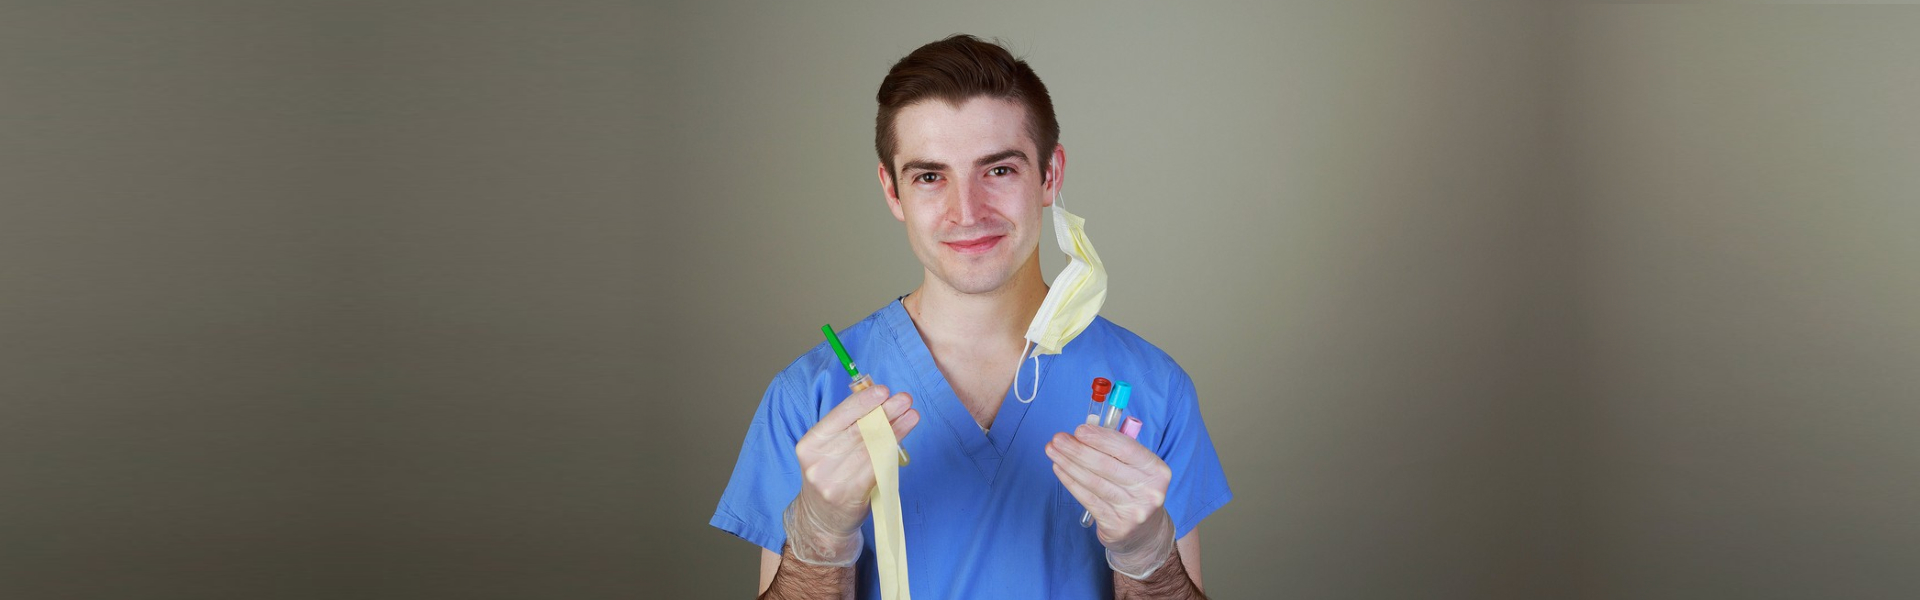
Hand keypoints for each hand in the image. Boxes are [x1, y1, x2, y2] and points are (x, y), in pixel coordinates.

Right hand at [783, 384, 918, 565]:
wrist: (822, 520)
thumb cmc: (830, 477)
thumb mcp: (827, 451)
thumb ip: (846, 429)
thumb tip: (878, 401)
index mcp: (809, 445)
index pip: (837, 417)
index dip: (862, 402)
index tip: (883, 390)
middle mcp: (818, 463)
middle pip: (857, 431)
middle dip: (885, 412)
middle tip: (905, 399)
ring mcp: (833, 481)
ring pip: (871, 449)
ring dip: (895, 430)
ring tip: (911, 416)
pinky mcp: (851, 496)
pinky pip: (877, 468)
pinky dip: (892, 451)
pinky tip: (902, 441)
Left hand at [1046, 423, 1177, 578]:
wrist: (1145, 532)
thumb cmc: (1136, 490)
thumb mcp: (1137, 468)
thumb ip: (1115, 449)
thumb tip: (1084, 432)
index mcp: (1157, 471)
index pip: (1127, 449)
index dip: (1100, 438)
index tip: (1079, 429)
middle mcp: (1148, 491)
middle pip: (1106, 466)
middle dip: (1078, 450)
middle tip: (1058, 439)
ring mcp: (1132, 510)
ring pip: (1094, 482)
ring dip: (1069, 464)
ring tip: (1052, 450)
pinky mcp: (1116, 526)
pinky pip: (1088, 499)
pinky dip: (1070, 482)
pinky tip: (1059, 469)